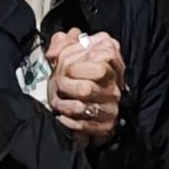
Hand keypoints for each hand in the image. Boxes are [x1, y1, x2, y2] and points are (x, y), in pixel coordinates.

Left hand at [45, 30, 124, 147]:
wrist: (83, 101)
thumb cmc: (77, 73)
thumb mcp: (70, 50)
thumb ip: (61, 42)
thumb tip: (53, 53)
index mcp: (111, 60)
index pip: (102, 58)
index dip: (78, 62)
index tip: (66, 66)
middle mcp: (115, 84)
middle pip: (86, 86)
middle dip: (65, 85)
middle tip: (58, 83)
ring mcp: (112, 106)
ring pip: (82, 107)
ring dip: (63, 104)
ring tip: (57, 101)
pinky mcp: (106, 125)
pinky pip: (82, 125)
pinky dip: (67, 120)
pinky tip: (62, 115)